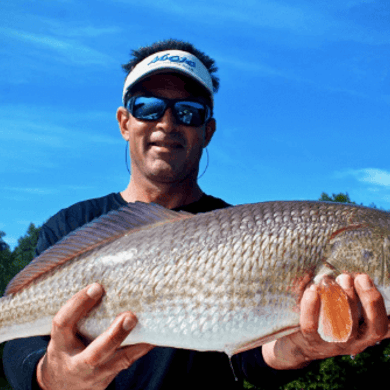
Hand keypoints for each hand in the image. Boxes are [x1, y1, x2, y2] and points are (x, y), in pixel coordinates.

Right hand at [36, 283, 153, 389]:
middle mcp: (74, 364)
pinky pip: (127, 363)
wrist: (61, 384)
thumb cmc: (66, 347)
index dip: (78, 304)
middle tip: (130, 316)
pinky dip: (141, 349)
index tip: (97, 287)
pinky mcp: (107, 379)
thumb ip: (77, 313)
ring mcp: (93, 375)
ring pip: (117, 362)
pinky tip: (152, 336)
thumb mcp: (63, 333)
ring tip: (149, 327)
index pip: (63, 323)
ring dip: (135, 344)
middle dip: (114, 336)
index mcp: (60, 344)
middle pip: (94, 354)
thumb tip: (101, 284)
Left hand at [262, 274, 389, 369]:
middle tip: (355, 277)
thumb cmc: (328, 319)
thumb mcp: (345, 312)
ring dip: (339, 300)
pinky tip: (312, 290)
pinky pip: (312, 326)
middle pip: (372, 327)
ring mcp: (335, 344)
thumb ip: (353, 298)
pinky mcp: (312, 342)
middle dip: (366, 299)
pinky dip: (311, 307)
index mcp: (367, 333)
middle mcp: (356, 341)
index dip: (379, 304)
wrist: (300, 342)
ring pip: (343, 326)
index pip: (383, 325)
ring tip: (332, 281)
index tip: (366, 279)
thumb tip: (355, 272)